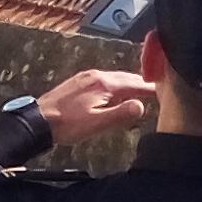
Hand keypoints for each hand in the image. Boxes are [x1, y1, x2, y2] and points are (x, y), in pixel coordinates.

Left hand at [30, 70, 153, 150]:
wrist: (37, 121)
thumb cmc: (66, 125)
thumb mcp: (97, 123)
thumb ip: (121, 114)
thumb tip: (141, 106)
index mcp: (104, 84)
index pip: (135, 83)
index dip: (151, 88)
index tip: (163, 90)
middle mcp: (96, 76)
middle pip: (126, 77)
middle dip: (142, 84)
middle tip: (156, 90)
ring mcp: (86, 78)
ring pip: (115, 78)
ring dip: (128, 85)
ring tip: (140, 93)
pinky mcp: (78, 83)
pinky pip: (104, 81)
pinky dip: (115, 86)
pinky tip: (115, 95)